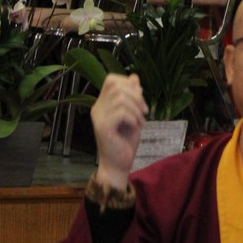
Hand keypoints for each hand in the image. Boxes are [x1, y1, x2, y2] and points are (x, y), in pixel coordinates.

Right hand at [92, 73, 147, 190]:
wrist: (119, 165)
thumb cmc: (125, 141)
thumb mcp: (133, 115)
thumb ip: (132, 97)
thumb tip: (134, 77)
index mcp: (102, 104)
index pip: (111, 80)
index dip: (128, 83)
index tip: (140, 99)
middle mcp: (97, 108)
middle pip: (116, 86)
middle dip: (136, 95)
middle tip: (144, 111)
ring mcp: (99, 117)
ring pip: (120, 98)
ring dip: (136, 108)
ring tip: (141, 121)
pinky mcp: (103, 127)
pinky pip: (121, 112)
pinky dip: (133, 118)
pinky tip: (136, 127)